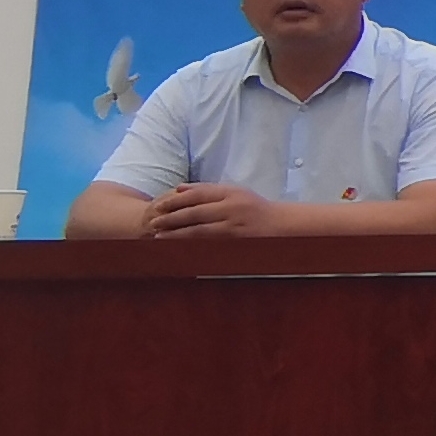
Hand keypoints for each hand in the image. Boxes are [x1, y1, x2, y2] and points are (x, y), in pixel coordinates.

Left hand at [147, 183, 280, 237]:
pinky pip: (209, 243)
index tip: (159, 206)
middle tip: (153, 222)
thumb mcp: (234, 192)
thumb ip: (208, 190)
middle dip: (171, 217)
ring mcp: (234, 224)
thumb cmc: (255, 209)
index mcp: (230, 192)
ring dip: (177, 233)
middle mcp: (231, 206)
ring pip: (199, 229)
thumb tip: (179, 188)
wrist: (282, 226)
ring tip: (159, 236)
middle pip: (194, 211)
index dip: (175, 201)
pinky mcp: (236, 240)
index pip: (197, 194)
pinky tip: (179, 247)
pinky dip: (192, 245)